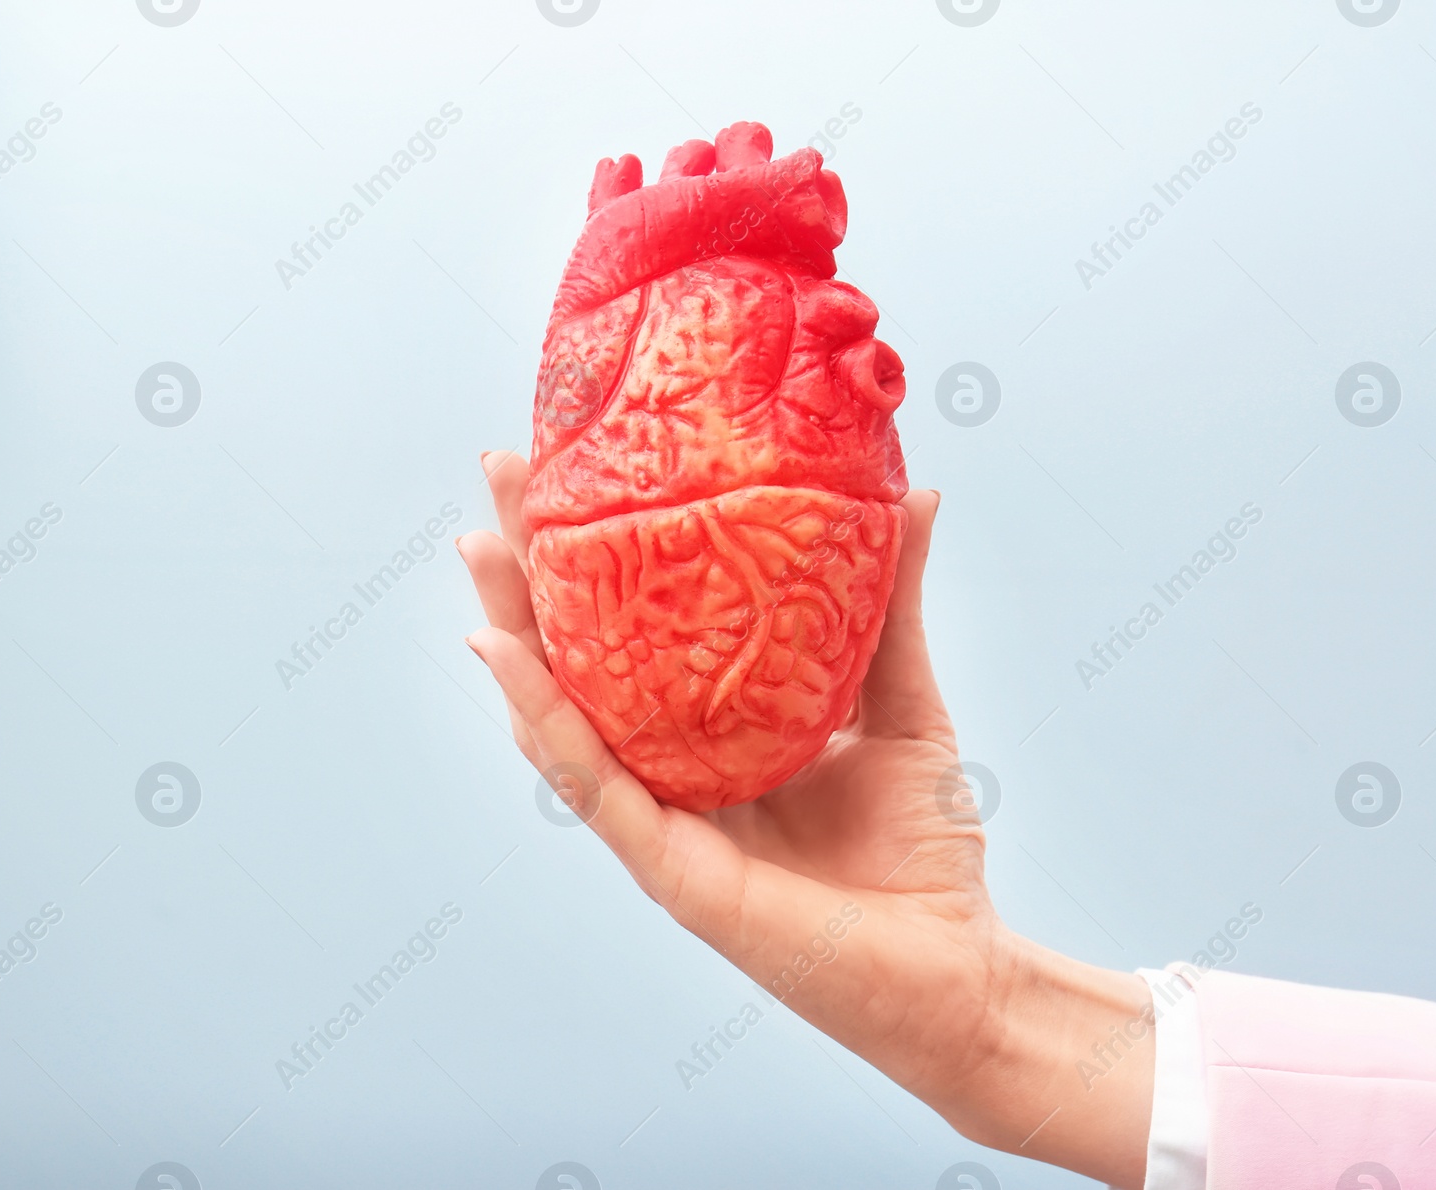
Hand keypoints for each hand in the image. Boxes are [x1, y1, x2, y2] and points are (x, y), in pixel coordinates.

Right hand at [458, 451, 1152, 1186]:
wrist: (956, 966)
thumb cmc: (922, 850)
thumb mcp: (901, 705)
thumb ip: (890, 607)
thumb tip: (912, 497)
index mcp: (714, 735)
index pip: (636, 634)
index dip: (599, 553)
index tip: (571, 464)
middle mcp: (673, 774)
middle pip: (580, 663)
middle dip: (533, 571)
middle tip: (501, 476)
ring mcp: (659, 822)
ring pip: (561, 717)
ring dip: (513, 630)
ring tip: (480, 547)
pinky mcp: (666, 868)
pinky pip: (592, 782)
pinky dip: (544, 716)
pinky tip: (506, 651)